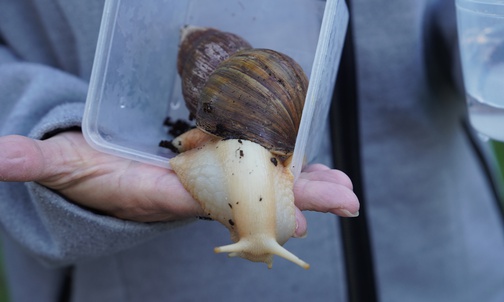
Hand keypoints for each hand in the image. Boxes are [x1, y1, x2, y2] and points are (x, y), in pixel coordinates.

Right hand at [0, 132, 358, 236]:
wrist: (103, 176)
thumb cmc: (88, 172)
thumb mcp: (64, 166)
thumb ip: (35, 162)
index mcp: (166, 191)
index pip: (217, 200)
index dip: (254, 203)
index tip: (297, 212)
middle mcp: (197, 190)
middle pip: (256, 196)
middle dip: (300, 197)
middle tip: (346, 198)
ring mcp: (212, 180)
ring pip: (265, 184)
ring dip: (306, 183)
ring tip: (346, 186)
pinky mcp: (216, 167)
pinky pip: (258, 170)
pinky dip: (288, 169)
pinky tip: (316, 166)